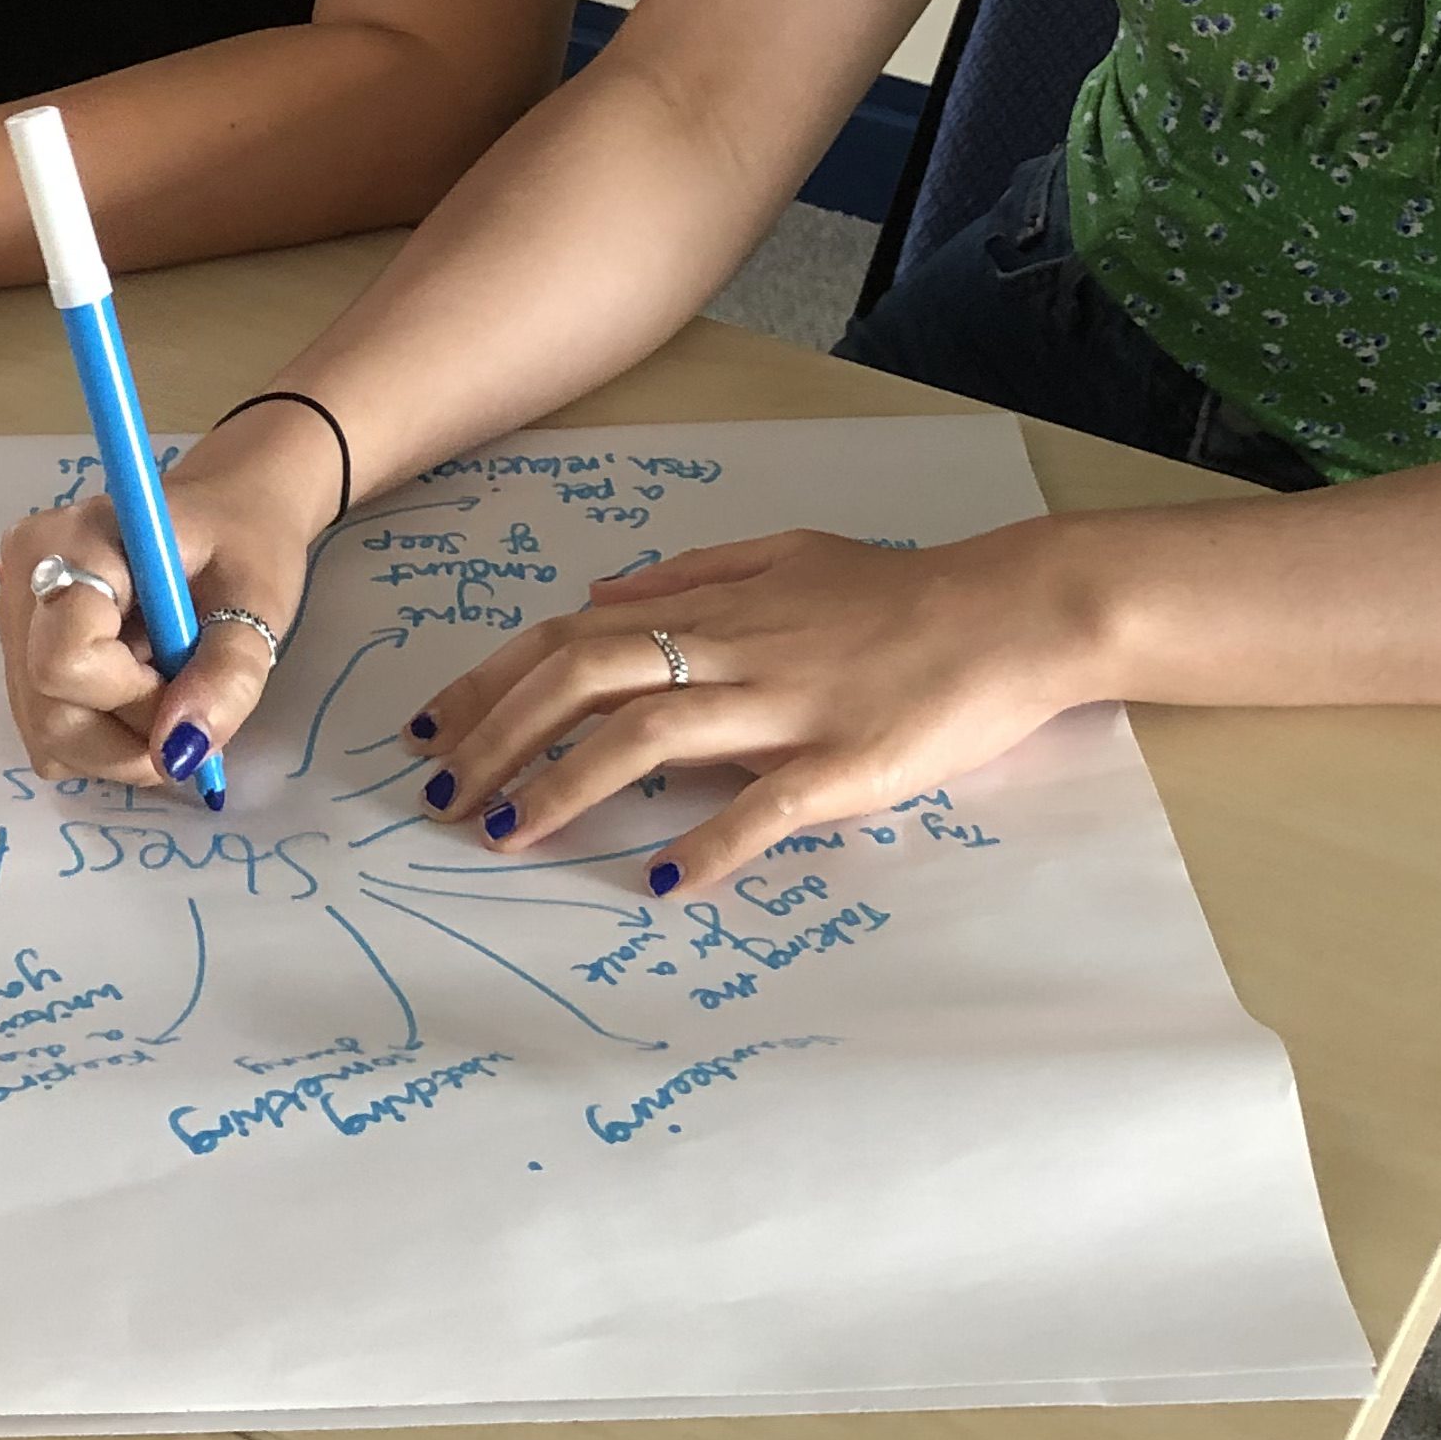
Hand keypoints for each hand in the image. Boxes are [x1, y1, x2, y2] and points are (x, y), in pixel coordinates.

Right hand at [0, 404, 349, 793]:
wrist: (225, 514)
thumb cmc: (245, 541)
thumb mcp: (258, 600)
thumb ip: (226, 675)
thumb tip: (180, 754)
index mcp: (71, 543)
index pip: (64, 662)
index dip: (133, 697)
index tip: (186, 673)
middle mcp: (24, 581)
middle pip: (50, 714)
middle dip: (132, 735)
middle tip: (191, 698)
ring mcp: (15, 622)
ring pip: (48, 735)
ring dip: (122, 743)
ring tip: (170, 688)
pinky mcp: (21, 656)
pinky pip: (49, 733)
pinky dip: (104, 737)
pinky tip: (140, 690)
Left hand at [403, 521, 1101, 889]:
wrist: (1010, 610)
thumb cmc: (899, 591)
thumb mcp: (783, 556)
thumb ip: (688, 576)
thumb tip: (596, 595)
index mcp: (716, 607)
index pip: (572, 638)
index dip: (491, 682)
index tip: (429, 731)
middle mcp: (735, 650)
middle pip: (586, 681)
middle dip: (498, 738)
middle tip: (441, 800)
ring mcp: (788, 707)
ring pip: (650, 736)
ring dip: (567, 787)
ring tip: (509, 837)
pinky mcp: (845, 764)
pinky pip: (762, 808)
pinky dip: (705, 845)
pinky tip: (656, 883)